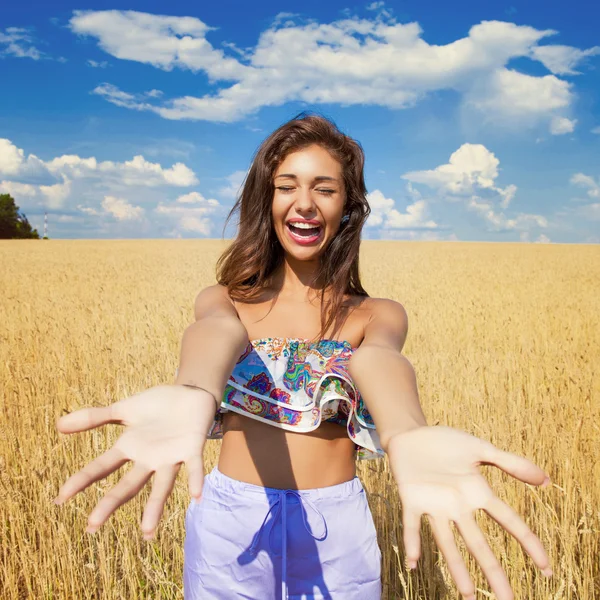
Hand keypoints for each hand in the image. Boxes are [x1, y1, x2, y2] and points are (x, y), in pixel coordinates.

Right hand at [54, 385, 215, 539]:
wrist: (190, 394)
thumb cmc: (158, 406)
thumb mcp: (124, 409)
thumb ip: (95, 417)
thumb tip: (58, 424)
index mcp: (130, 448)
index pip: (101, 467)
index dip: (81, 480)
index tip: (60, 498)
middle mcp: (149, 459)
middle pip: (128, 485)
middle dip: (110, 504)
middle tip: (91, 527)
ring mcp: (171, 456)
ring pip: (162, 486)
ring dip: (155, 507)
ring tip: (147, 531)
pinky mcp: (192, 448)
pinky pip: (194, 466)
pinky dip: (196, 480)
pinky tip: (197, 496)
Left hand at [386, 425, 551, 599]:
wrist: (412, 434)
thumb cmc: (446, 443)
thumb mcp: (480, 448)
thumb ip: (510, 463)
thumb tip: (546, 480)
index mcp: (477, 493)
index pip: (508, 520)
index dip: (528, 542)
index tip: (546, 570)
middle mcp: (457, 506)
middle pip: (478, 543)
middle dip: (492, 571)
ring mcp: (434, 504)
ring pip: (446, 541)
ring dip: (456, 567)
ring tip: (468, 595)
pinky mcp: (411, 499)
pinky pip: (411, 524)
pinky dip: (412, 541)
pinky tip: (414, 562)